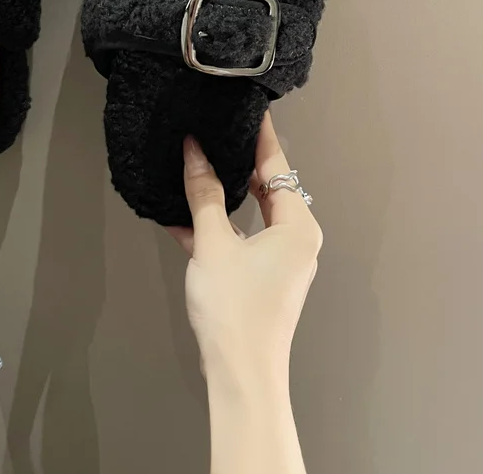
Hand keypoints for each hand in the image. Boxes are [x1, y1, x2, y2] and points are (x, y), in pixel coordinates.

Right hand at [168, 111, 321, 387]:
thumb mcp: (213, 243)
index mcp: (297, 226)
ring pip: (251, 214)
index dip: (261, 136)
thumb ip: (203, 193)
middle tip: (217, 133)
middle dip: (239, 163)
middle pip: (267, 188)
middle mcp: (296, 240)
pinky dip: (218, 228)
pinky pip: (242, 240)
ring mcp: (281, 261)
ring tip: (198, 166)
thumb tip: (194, 151)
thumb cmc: (235, 309)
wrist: (239, 374)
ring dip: (223, 196)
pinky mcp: (262, 278)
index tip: (249, 109)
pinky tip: (184, 218)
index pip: (278, 166)